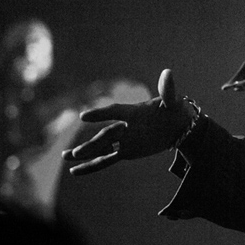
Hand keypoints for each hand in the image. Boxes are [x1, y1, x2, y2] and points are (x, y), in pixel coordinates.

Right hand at [63, 69, 194, 175]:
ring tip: (64, 156)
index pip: (115, 112)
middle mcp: (124, 126)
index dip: (100, 114)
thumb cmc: (174, 110)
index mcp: (133, 112)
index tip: (84, 117)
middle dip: (92, 144)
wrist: (179, 125)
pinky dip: (92, 165)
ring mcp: (124, 139)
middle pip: (106, 135)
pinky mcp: (126, 152)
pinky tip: (74, 171)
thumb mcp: (172, 101)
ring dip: (84, 152)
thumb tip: (168, 73)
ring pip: (101, 147)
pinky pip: (106, 159)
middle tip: (76, 152)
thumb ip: (167, 90)